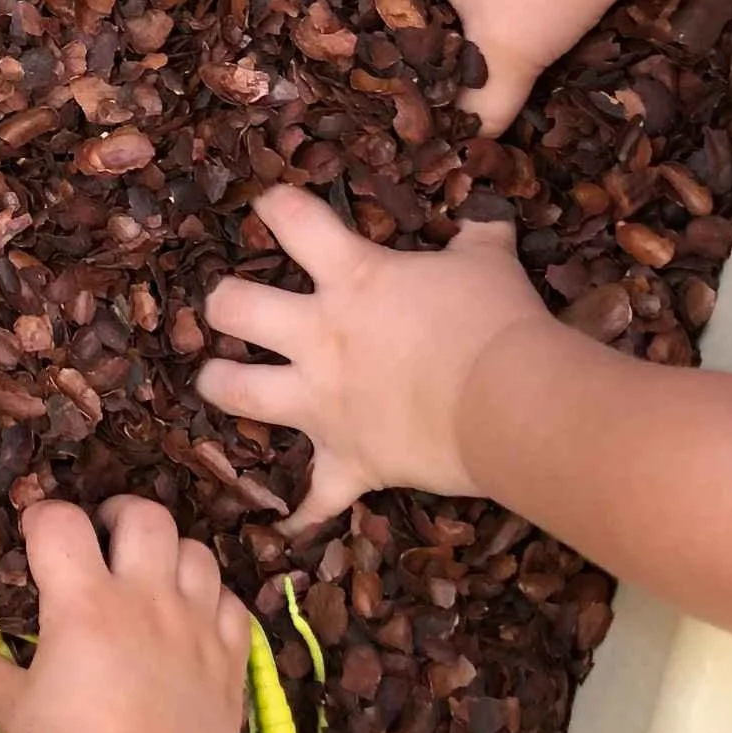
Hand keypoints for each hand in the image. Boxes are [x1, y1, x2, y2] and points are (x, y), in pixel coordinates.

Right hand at [0, 498, 249, 732]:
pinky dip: (215, 604)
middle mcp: (145, 599)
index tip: (35, 536)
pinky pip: (235, 608)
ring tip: (151, 576)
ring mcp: (195, 629)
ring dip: (172, 555)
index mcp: (84, 601)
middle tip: (103, 538)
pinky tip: (196, 623)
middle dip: (118, 516)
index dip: (43, 519)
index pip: (61, 522)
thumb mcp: (12, 714)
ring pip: (197, 554)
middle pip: (144, 517)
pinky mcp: (230, 665)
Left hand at [197, 186, 548, 529]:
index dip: (275, 207)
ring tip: (215, 381)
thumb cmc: (497, 322)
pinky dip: (300, 515)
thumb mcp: (488, 263)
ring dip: (222, 386)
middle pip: (234, 308)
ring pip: (238, 393)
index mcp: (352, 279)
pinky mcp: (348, 461)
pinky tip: (282, 527)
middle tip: (227, 305)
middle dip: (222, 305)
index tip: (266, 204)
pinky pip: (314, 499)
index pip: (293, 221)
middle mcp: (320, 337)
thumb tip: (484, 216)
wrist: (516, 403)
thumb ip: (475, 238)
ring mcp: (324, 403)